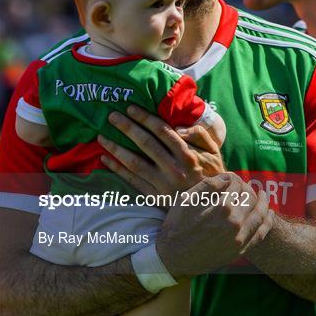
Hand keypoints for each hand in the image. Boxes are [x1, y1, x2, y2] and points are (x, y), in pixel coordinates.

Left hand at [98, 105, 224, 195]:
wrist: (211, 207)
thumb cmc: (211, 173)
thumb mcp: (214, 151)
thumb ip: (199, 134)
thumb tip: (178, 128)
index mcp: (188, 155)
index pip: (163, 131)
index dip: (145, 118)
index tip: (131, 108)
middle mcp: (174, 168)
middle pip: (146, 144)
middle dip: (127, 128)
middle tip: (112, 116)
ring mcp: (162, 184)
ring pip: (134, 163)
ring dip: (116, 148)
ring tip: (102, 137)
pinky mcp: (154, 196)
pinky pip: (132, 181)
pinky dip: (117, 170)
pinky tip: (105, 159)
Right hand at [156, 173, 274, 277]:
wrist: (174, 256)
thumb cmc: (178, 225)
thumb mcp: (187, 198)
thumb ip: (209, 184)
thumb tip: (226, 177)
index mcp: (221, 206)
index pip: (236, 185)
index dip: (235, 179)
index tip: (232, 179)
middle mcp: (234, 222)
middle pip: (249, 198)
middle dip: (248, 189)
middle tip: (246, 186)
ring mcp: (239, 238)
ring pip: (259, 214)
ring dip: (263, 202)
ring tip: (263, 195)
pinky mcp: (240, 250)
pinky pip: (260, 234)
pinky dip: (267, 222)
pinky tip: (269, 214)